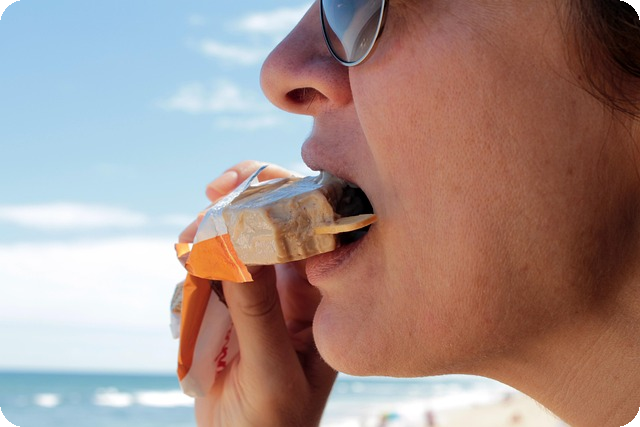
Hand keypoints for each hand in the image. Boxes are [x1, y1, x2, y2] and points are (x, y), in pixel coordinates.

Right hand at [179, 160, 336, 426]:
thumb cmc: (275, 425)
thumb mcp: (270, 371)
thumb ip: (258, 312)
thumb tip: (238, 244)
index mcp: (324, 295)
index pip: (311, 225)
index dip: (277, 193)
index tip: (234, 187)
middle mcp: (295, 286)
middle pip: (267, 221)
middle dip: (231, 212)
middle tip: (200, 215)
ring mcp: (259, 293)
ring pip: (229, 244)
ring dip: (201, 250)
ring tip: (185, 271)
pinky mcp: (227, 307)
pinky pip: (204, 277)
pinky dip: (188, 289)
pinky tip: (187, 324)